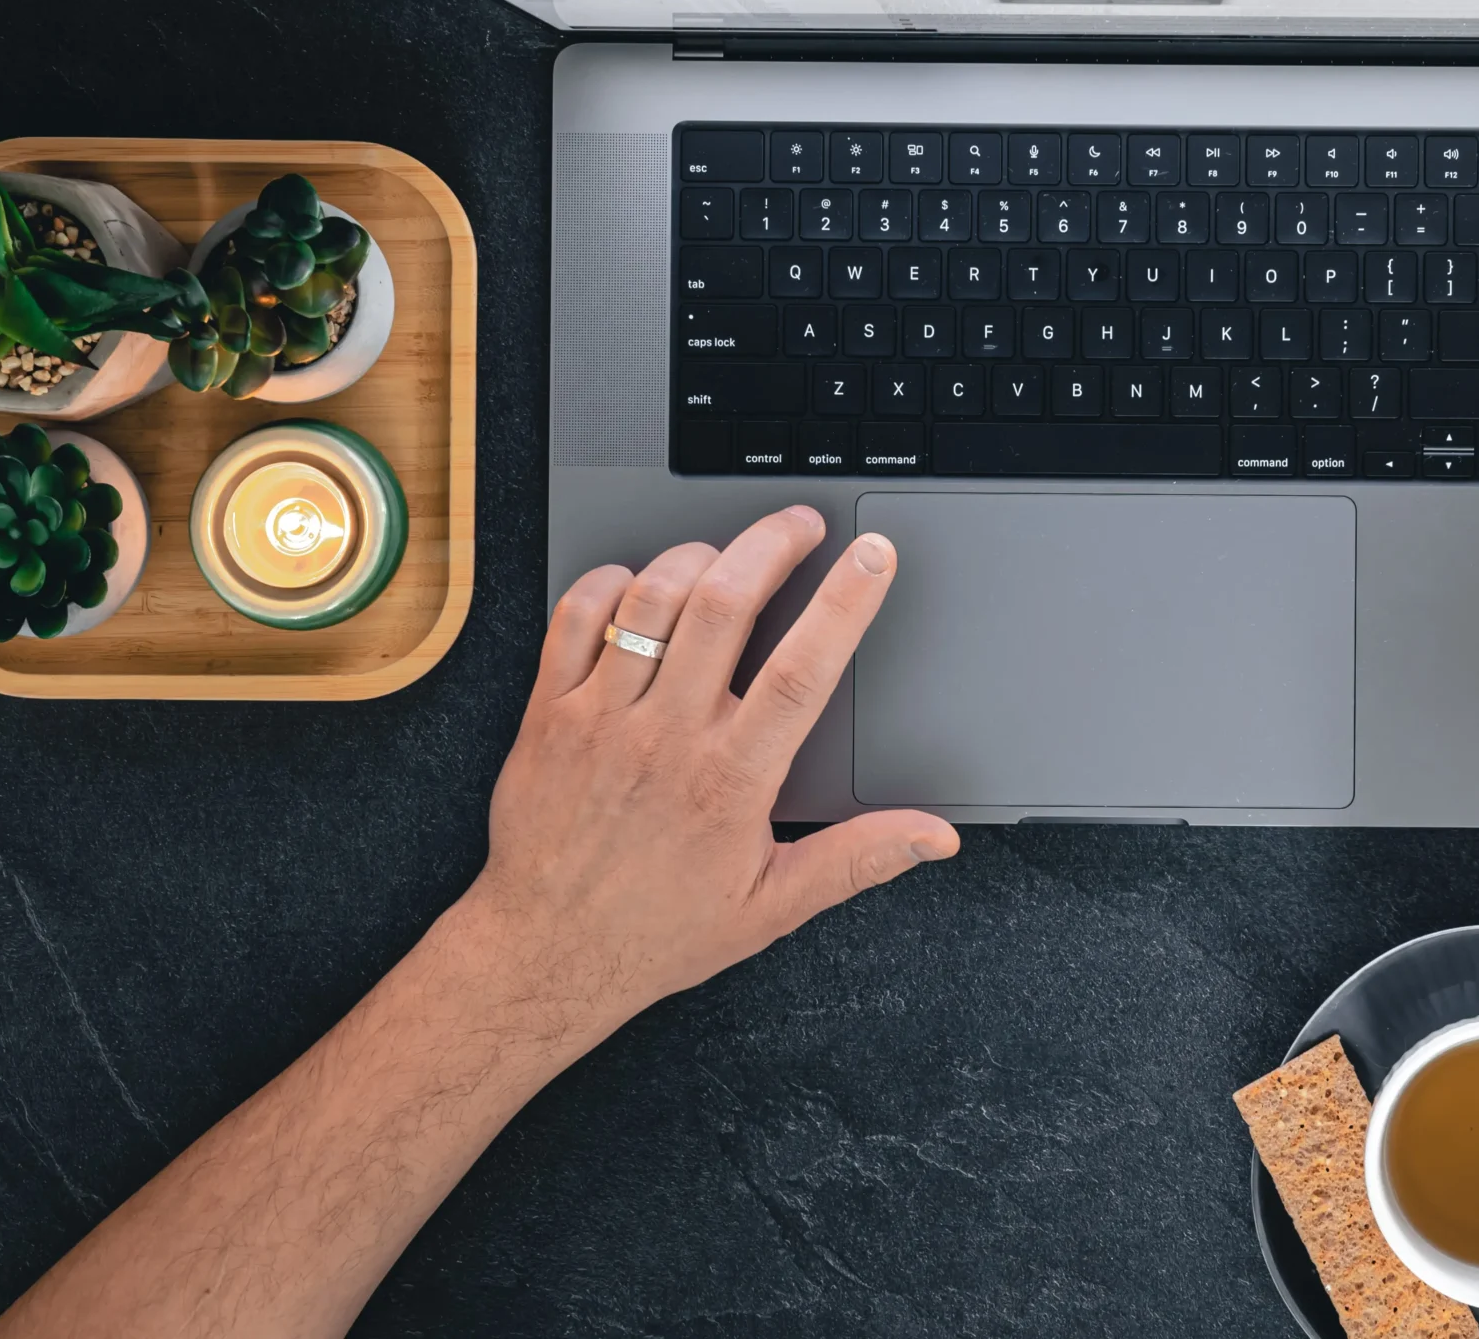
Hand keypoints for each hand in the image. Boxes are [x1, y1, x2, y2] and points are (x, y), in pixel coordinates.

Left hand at [455, 504, 958, 1038]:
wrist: (548, 953)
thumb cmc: (655, 930)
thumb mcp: (773, 906)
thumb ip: (858, 858)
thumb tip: (931, 837)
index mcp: (731, 779)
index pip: (803, 668)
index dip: (845, 602)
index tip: (870, 557)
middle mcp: (667, 736)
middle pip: (725, 604)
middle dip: (772, 543)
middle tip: (799, 525)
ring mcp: (602, 718)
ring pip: (652, 599)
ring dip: (697, 557)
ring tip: (726, 555)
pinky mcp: (548, 714)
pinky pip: (575, 617)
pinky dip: (610, 583)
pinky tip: (638, 585)